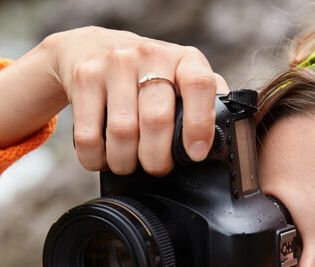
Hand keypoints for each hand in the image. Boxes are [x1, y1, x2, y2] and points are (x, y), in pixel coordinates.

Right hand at [45, 27, 229, 174]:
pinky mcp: (85, 77)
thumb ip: (204, 103)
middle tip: (156, 169)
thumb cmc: (144, 76)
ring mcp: (115, 63)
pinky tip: (102, 158)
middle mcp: (150, 54)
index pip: (200, 85)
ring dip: (125, 162)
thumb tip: (229, 140)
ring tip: (127, 165)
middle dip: (157, 159)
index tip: (196, 154)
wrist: (89, 50)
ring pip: (123, 132)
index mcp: (183, 59)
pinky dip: (95, 159)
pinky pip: (89, 135)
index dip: (200, 124)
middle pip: (157, 119)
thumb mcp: (178, 79)